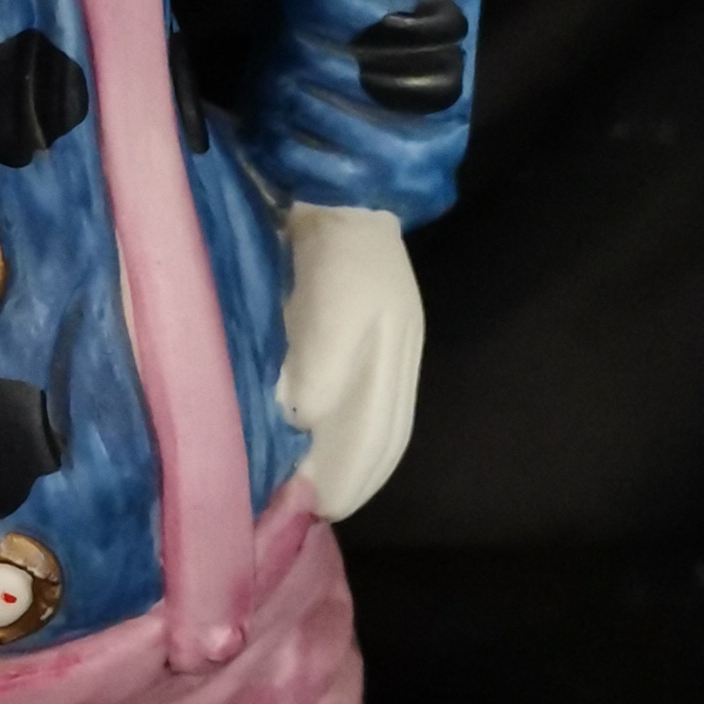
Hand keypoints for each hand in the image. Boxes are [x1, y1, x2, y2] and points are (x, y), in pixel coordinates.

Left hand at [275, 203, 423, 520]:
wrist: (342, 192)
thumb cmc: (333, 249)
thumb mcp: (327, 303)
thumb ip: (320, 362)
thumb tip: (305, 418)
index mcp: (391, 356)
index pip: (377, 439)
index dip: (347, 477)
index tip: (313, 506)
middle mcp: (398, 362)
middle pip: (384, 441)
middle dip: (352, 481)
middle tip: (312, 510)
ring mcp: (390, 351)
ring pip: (380, 427)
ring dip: (352, 464)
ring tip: (320, 491)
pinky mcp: (373, 339)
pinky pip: (373, 405)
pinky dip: (352, 436)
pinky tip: (321, 444)